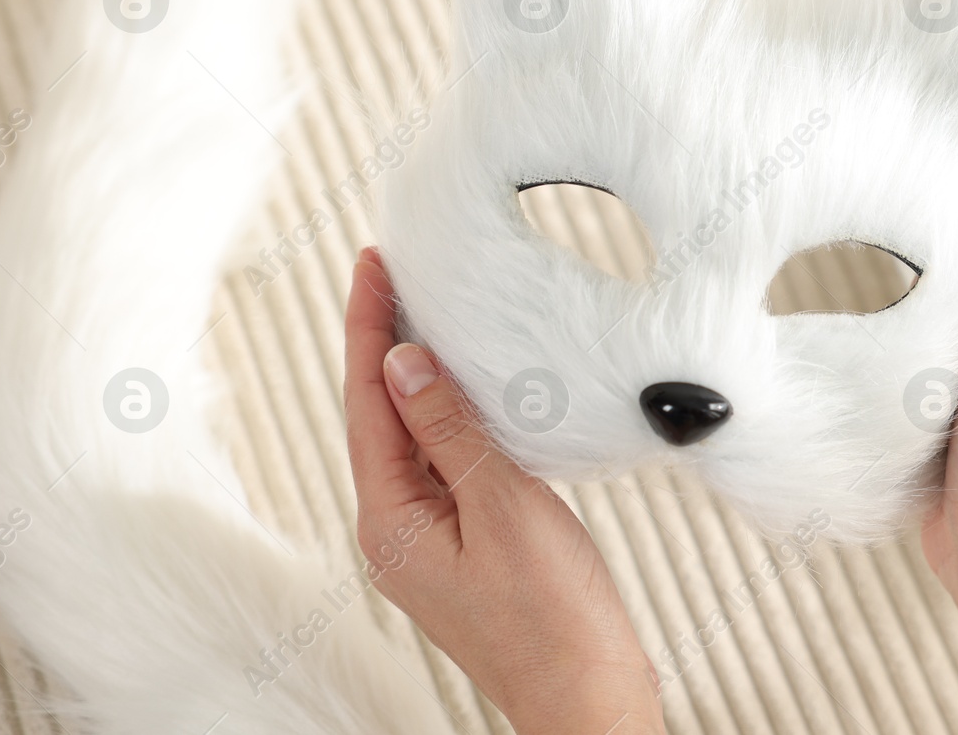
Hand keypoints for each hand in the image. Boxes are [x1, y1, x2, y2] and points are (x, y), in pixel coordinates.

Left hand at [344, 248, 664, 734]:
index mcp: (392, 521)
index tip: (372, 265)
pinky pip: (444, 459)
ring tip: (422, 308)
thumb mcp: (503, 508)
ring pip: (412, 434)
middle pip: (379, 413)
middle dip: (384, 340)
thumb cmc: (552, 621)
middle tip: (391, 271)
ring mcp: (429, 536)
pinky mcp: (464, 540)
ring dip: (416, 373)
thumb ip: (451, 432)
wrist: (588, 695)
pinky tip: (467, 385)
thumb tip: (402, 364)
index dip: (370, 328)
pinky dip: (450, 412)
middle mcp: (397, 528)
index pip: (369, 401)